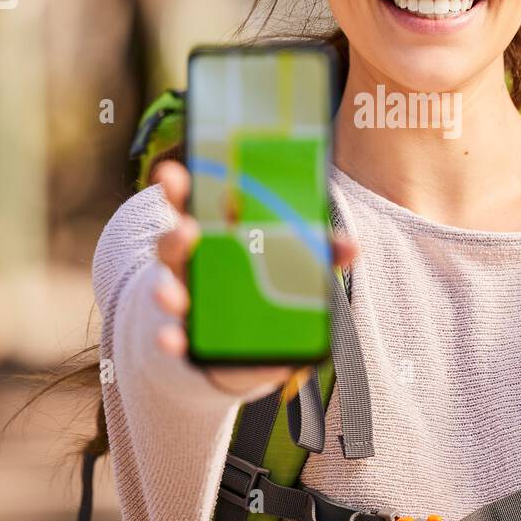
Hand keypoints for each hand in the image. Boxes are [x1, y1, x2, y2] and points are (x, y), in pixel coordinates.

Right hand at [149, 159, 358, 397]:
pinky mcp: (184, 336)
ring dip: (166, 287)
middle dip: (176, 233)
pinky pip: (170, 335)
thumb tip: (353, 246)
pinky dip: (168, 337)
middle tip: (187, 228)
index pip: (194, 202)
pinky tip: (171, 338)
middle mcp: (191, 263)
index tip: (175, 173)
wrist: (245, 347)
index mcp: (216, 235)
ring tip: (168, 291)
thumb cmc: (267, 290)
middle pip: (175, 240)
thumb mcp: (295, 268)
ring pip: (167, 285)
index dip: (181, 187)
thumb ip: (320, 255)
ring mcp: (184, 298)